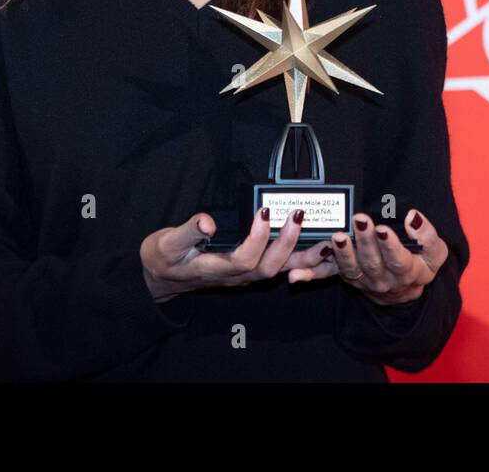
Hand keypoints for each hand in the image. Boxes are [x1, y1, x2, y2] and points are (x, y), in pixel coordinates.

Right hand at [140, 206, 330, 301]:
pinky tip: (316, 245)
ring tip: (326, 240)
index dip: (257, 238)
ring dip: (303, 257)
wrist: (163, 277)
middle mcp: (234, 276)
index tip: (264, 211)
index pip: (243, 259)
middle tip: (299, 216)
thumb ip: (187, 231)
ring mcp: (244, 275)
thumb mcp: (166, 243)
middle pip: (268, 267)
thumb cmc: (163, 257)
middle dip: (287, 243)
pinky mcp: (250, 269)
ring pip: (278, 270)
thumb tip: (207, 220)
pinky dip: (299, 258)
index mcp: (213, 269)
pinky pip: (278, 266)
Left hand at [285, 209, 447, 305]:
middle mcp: (382, 280)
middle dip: (364, 241)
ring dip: (341, 254)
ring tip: (336, 237)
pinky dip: (310, 276)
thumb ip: (428, 236)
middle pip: (372, 262)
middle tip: (358, 222)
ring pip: (349, 269)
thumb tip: (412, 217)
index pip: (398, 259)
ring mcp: (362, 281)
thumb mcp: (435, 253)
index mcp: (406, 271)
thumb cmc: (420, 264)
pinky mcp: (346, 278)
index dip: (390, 245)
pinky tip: (294, 275)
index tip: (383, 229)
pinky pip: (328, 276)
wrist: (405, 291)